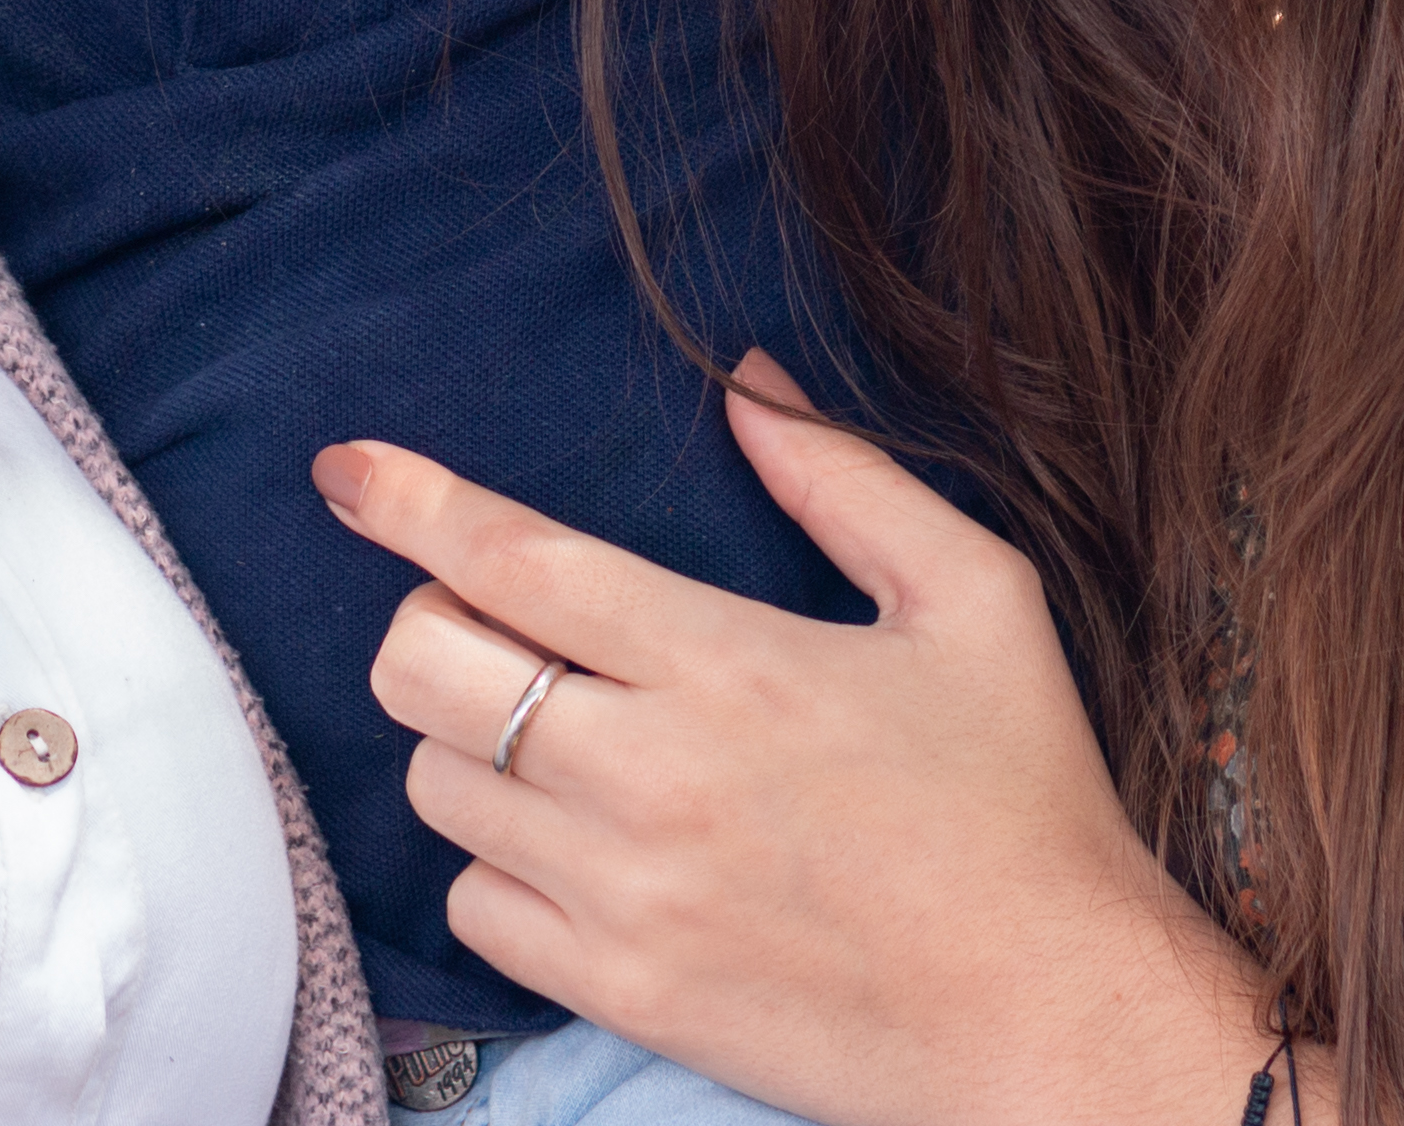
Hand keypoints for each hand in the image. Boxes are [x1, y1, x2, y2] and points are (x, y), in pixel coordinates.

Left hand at [319, 366, 1275, 1125]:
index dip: (407, 500)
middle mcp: (653, 775)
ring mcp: (625, 895)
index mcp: (728, 662)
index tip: (346, 471)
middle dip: (432, 624)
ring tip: (561, 741)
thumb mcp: (975, 601)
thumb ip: (846, 480)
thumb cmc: (1026, 805)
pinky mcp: (622, 994)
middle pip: (426, 668)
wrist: (1057, 1023)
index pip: (508, 559)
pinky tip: (574, 848)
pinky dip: (497, 866)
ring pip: (435, 786)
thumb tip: (746, 380)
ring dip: (470, 747)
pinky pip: (473, 907)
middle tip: (496, 628)